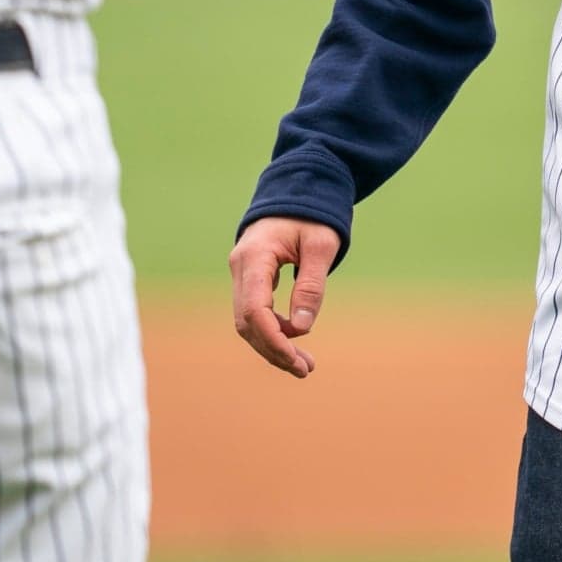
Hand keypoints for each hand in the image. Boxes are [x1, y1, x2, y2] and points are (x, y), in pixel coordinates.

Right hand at [229, 216, 342, 377]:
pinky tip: (293, 343)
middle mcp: (240, 267)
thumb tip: (302, 328)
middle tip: (305, 369)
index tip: (295, 359)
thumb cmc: (313, 214)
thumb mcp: (321, 245)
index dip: (273, 339)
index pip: (255, 310)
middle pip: (247, 322)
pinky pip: (254, 312)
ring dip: (272, 344)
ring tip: (303, 365)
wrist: (298, 191)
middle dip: (273, 349)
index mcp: (255, 256)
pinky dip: (271, 330)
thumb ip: (311, 284)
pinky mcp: (249, 279)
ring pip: (247, 321)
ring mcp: (241, 273)